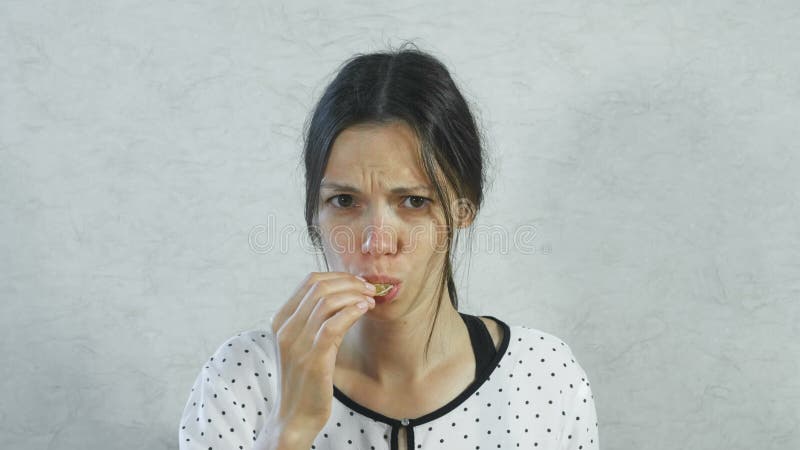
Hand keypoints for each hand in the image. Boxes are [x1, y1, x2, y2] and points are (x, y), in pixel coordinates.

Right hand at [266, 272, 376, 438]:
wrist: (295, 415)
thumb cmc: (306, 377)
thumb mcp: (306, 342)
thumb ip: (317, 319)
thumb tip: (345, 293)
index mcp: (281, 320)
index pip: (309, 281)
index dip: (339, 277)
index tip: (359, 283)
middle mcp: (285, 328)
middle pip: (319, 287)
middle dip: (350, 283)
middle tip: (370, 290)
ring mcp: (296, 343)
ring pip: (327, 301)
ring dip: (354, 296)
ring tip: (370, 301)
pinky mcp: (312, 358)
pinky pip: (333, 325)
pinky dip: (351, 312)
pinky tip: (364, 311)